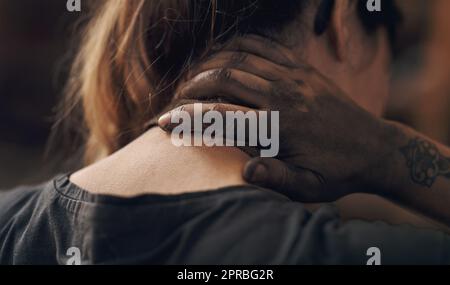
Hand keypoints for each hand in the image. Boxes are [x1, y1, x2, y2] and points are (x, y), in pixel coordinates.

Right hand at [158, 35, 395, 201]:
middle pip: (226, 77)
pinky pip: (264, 46)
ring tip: (193, 77)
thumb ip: (277, 179)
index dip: (189, 116)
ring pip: (241, 58)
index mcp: (281, 127)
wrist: (376, 147)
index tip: (165, 120)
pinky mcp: (302, 69)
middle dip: (193, 85)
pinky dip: (238, 46)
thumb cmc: (338, 171)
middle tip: (177, 97)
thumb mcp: (309, 187)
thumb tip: (245, 172)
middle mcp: (285, 95)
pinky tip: (223, 55)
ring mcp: (295, 77)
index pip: (224, 114)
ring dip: (210, 64)